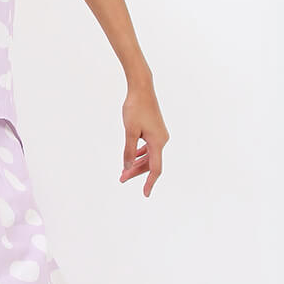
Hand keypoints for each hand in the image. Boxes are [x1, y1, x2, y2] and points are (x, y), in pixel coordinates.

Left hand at [119, 81, 168, 196]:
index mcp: (158, 142)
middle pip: (150, 163)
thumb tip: (127, 167)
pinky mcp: (155, 130)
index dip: (150, 182)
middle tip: (121, 179)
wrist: (142, 88)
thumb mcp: (129, 131)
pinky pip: (149, 147)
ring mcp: (159, 134)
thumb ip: (128, 151)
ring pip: (149, 155)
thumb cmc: (135, 108)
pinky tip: (131, 157)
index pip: (155, 168)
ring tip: (123, 171)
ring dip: (137, 163)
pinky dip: (140, 154)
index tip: (145, 194)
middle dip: (136, 172)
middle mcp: (161, 140)